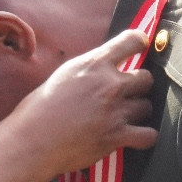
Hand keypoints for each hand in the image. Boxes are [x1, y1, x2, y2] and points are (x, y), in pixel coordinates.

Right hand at [4, 31, 157, 175]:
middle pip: (146, 78)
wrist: (32, 140)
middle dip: (138, 86)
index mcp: (94, 64)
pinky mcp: (117, 136)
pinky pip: (149, 135)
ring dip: (138, 112)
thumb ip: (89, 70)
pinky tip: (135, 137)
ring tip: (123, 118)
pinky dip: (144, 137)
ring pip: (147, 106)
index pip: (132, 40)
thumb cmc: (39, 109)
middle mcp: (109, 84)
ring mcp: (115, 111)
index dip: (140, 42)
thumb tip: (104, 69)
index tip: (141, 46)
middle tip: (125, 95)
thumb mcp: (64, 75)